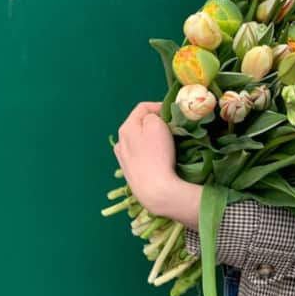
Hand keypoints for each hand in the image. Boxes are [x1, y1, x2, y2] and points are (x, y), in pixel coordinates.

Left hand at [113, 102, 201, 227]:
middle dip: (155, 122)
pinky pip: (139, 155)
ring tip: (165, 143)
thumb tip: (152, 118)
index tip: (174, 112)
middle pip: (139, 124)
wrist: (155, 190)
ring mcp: (123, 158)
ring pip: (138, 140)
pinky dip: (148, 152)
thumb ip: (152, 115)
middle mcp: (120, 141)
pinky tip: (157, 158)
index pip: (143, 107)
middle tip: (172, 127)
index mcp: (126, 127)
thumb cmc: (157, 155)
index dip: (159, 106)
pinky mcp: (130, 172)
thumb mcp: (157, 125)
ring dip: (150, 138)